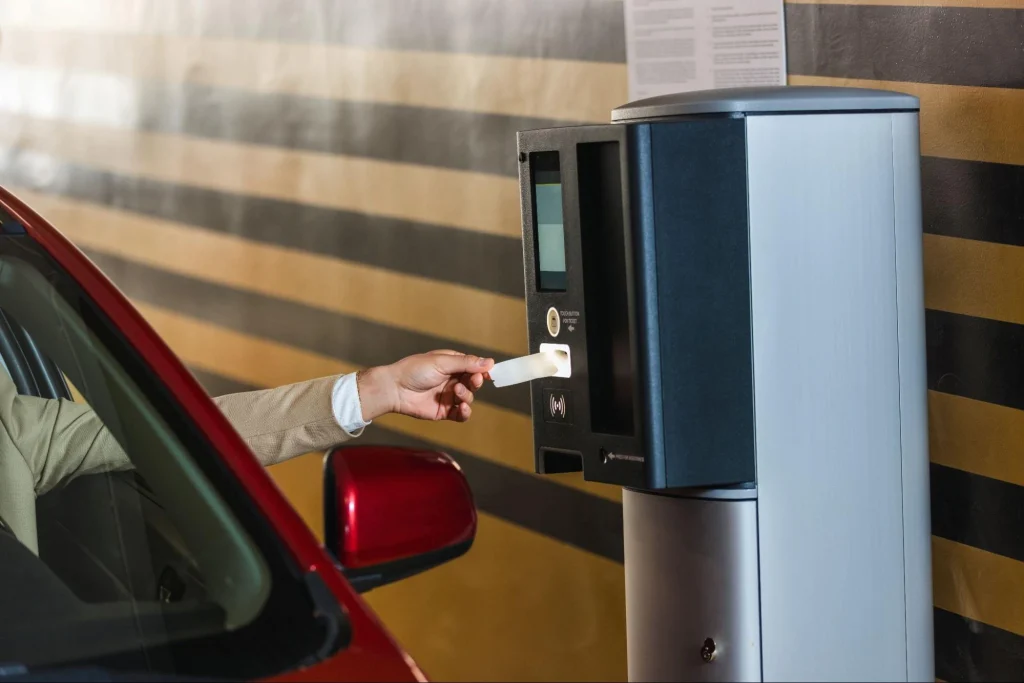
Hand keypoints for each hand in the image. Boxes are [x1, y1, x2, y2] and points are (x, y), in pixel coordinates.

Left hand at [356, 350, 494, 422]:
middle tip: (473, 381)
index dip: (483, 370)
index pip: (474, 367)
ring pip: (469, 398)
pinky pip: (461, 414)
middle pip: (473, 383)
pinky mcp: (444, 411)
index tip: (489, 373)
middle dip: (475, 382)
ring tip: (456, 392)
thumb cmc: (414, 370)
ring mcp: (448, 396)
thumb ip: (466, 363)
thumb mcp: (442, 362)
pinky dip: (465, 412)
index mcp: (452, 364)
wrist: (394, 388)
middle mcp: (452, 380)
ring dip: (467, 395)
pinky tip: (463, 408)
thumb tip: (489, 362)